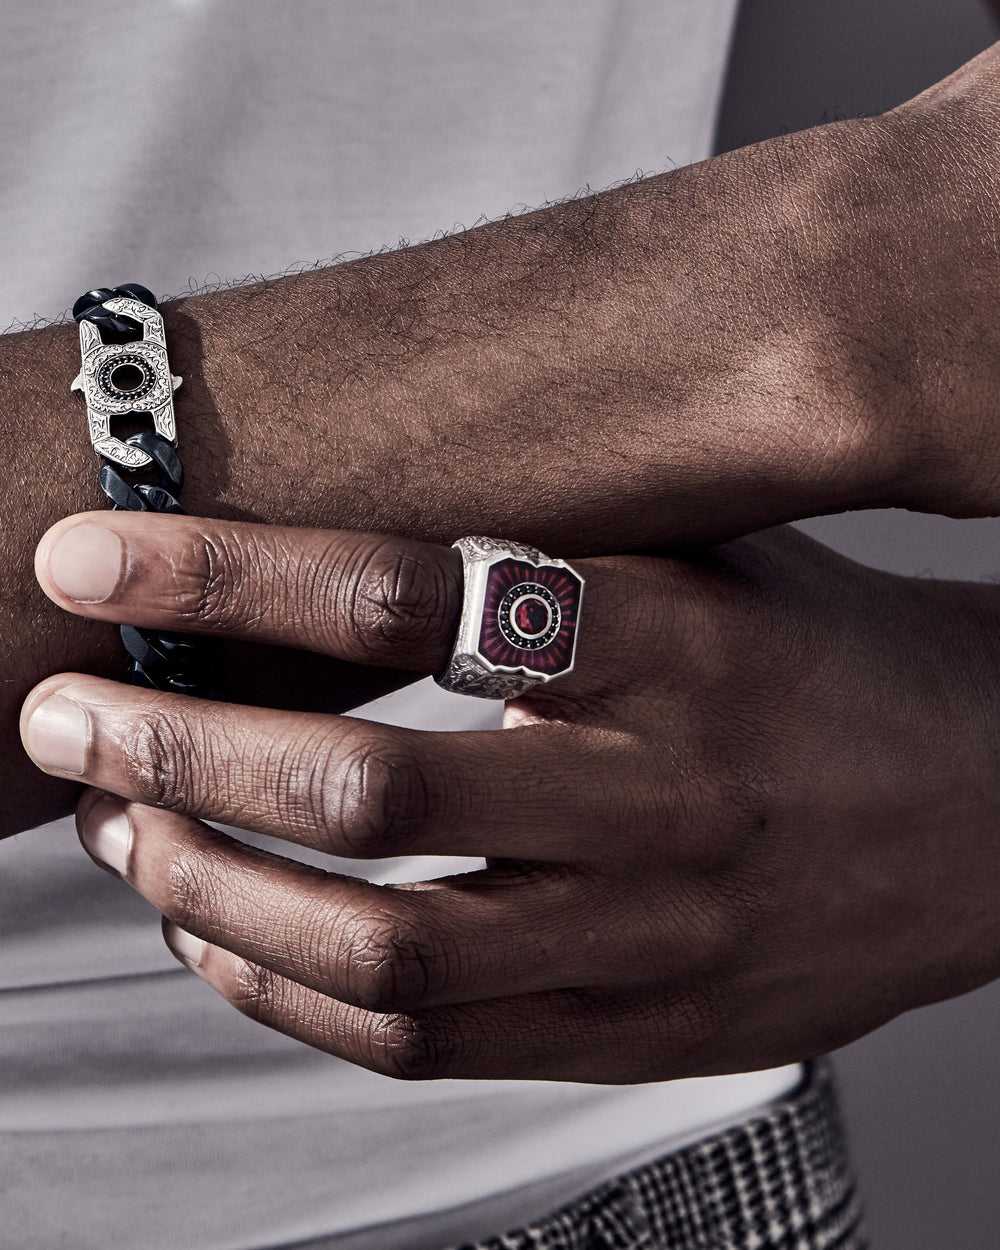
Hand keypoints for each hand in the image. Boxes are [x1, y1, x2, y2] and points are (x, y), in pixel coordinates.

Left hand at [19, 511, 999, 1080]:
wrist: (986, 806)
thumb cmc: (823, 657)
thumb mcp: (706, 561)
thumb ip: (540, 551)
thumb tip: (318, 536)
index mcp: (678, 637)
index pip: (410, 593)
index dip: (229, 574)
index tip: (95, 565)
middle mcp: (666, 793)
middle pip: (369, 788)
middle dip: (178, 749)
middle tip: (67, 720)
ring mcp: (660, 934)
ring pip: (383, 950)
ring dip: (212, 894)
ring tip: (125, 832)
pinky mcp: (651, 1031)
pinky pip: (431, 1045)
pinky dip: (291, 997)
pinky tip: (221, 941)